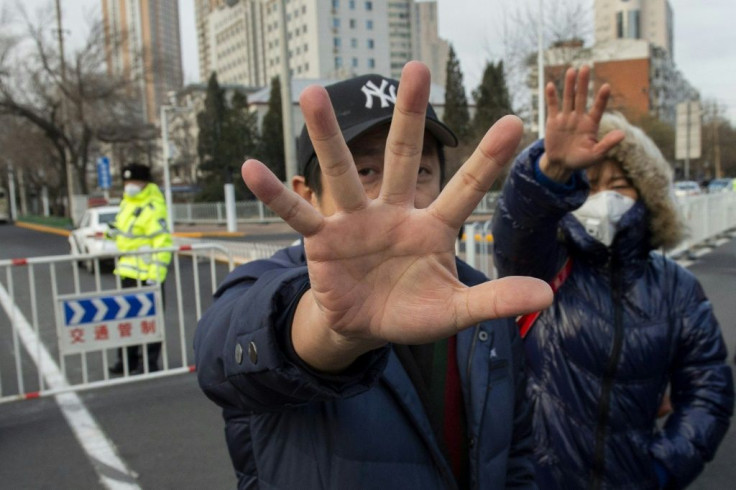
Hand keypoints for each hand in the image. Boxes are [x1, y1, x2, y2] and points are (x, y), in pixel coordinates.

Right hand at [242, 62, 552, 370]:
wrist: (365, 327)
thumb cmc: (411, 313)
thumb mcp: (455, 311)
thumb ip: (494, 299)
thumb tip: (547, 295)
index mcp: (432, 227)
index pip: (464, 190)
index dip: (487, 159)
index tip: (515, 122)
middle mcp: (393, 213)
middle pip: (403, 157)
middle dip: (410, 116)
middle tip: (417, 67)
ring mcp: (355, 222)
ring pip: (342, 172)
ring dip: (326, 134)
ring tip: (311, 93)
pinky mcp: (323, 240)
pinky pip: (298, 214)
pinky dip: (277, 194)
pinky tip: (249, 169)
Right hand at [540, 66, 624, 181]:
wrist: (561, 164)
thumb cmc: (581, 160)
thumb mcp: (596, 155)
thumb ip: (607, 144)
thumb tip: (622, 134)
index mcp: (591, 124)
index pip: (598, 108)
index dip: (602, 98)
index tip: (606, 87)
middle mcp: (579, 117)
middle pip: (582, 97)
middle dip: (583, 83)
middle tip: (586, 67)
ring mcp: (566, 118)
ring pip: (568, 98)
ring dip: (569, 85)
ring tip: (571, 70)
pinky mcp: (553, 121)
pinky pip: (552, 106)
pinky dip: (551, 97)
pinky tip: (550, 85)